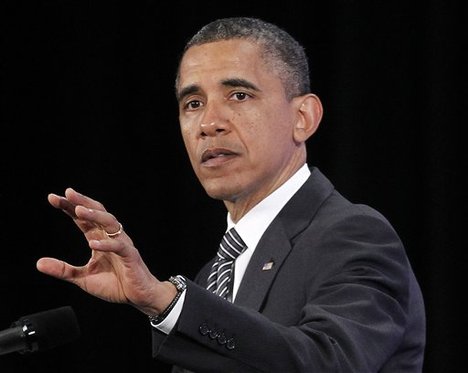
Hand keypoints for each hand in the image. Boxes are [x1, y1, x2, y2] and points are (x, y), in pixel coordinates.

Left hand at [36, 188, 174, 315]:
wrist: (137, 296)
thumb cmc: (115, 284)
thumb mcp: (83, 278)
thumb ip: (63, 270)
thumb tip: (38, 263)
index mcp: (99, 239)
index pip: (82, 219)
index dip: (69, 208)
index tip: (53, 198)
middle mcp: (110, 237)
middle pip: (97, 212)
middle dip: (82, 202)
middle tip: (67, 193)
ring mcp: (122, 244)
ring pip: (109, 223)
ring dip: (95, 215)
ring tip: (79, 210)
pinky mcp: (130, 256)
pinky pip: (119, 246)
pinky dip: (106, 244)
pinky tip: (93, 243)